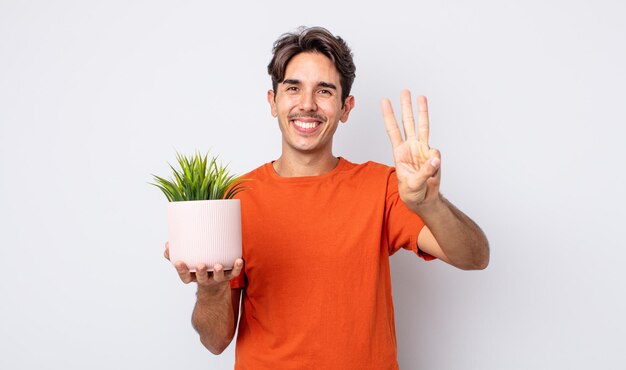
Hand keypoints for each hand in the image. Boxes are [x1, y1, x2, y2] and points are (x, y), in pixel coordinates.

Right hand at [164, 242, 243, 287]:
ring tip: (218, 265)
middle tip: (201, 265)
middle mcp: (204, 279)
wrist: (214, 285)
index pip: (185, 276)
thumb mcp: (185, 262)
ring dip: (218, 272)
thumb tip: (167, 245)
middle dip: (201, 272)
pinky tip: (239, 260)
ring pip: (218, 277)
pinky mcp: (228, 276)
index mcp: (192, 276)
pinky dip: (237, 267)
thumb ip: (174, 254)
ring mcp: (216, 278)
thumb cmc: (196, 266)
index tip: (179, 262)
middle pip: (201, 278)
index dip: (181, 270)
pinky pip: (233, 272)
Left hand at [381, 90, 440, 210]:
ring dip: (422, 112)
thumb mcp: (414, 184)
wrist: (424, 200)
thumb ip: (425, 171)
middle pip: (407, 123)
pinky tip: (432, 168)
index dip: (388, 116)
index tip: (384, 101)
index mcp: (400, 152)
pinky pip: (436, 152)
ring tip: (421, 97)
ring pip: (422, 126)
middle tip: (404, 91)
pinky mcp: (433, 156)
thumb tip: (435, 157)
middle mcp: (410, 147)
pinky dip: (436, 159)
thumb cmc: (412, 193)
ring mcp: (422, 150)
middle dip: (405, 107)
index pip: (393, 130)